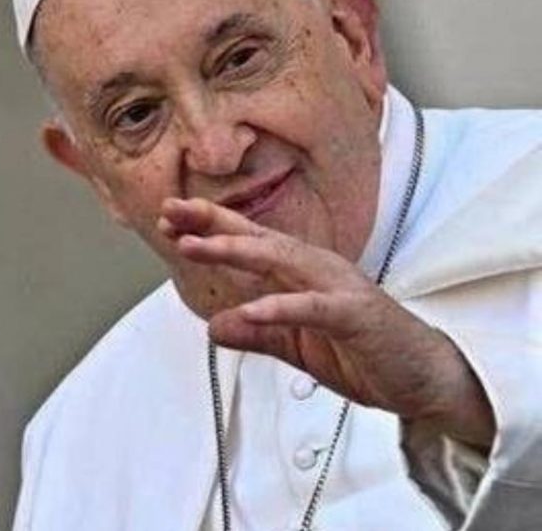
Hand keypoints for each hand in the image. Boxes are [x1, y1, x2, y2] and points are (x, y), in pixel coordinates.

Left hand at [158, 197, 496, 447]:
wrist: (422, 377)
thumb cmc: (361, 350)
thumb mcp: (294, 346)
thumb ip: (256, 334)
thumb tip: (215, 327)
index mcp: (299, 272)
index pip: (247, 240)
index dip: (208, 226)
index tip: (167, 218)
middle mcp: (316, 269)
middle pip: (257, 238)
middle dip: (212, 223)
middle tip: (170, 213)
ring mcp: (337, 288)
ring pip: (281, 261)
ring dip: (236, 251)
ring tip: (196, 247)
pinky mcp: (356, 316)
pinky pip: (313, 308)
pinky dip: (281, 307)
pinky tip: (250, 310)